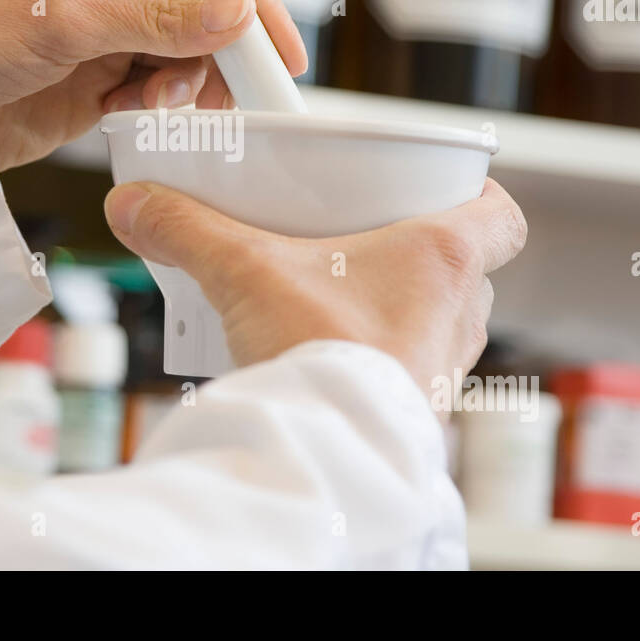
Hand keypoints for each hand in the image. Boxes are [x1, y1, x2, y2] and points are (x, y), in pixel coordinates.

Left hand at [0, 0, 305, 173]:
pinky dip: (163, 105)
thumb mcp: (65, 22)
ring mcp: (104, 40)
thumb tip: (237, 10)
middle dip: (221, 50)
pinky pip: (151, 92)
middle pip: (198, 14)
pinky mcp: (93, 88)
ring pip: (181, 58)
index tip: (279, 45)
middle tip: (239, 90)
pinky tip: (151, 110)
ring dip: (190, 81)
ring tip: (170, 100)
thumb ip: (156, 21)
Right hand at [102, 178, 527, 399]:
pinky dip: (380, 358)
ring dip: (404, 310)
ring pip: (443, 323)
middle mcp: (458, 314)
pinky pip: (410, 372)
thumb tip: (136, 205)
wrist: (327, 451)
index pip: (503, 217)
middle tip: (369, 242)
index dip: (479, 196)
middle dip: (422, 255)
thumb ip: (187, 230)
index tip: (440, 189)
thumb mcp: (244, 271)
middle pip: (468, 269)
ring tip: (342, 300)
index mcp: (443, 258)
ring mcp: (442, 370)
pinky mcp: (414, 412)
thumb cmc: (321, 350)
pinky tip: (328, 355)